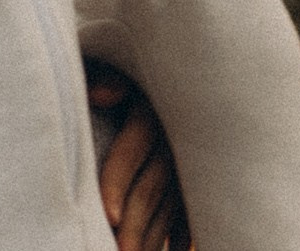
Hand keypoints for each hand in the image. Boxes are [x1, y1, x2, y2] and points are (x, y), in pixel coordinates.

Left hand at [87, 62, 191, 250]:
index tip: (108, 215)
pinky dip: (182, 235)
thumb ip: (109, 76)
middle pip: (150, 188)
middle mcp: (172, 138)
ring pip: (170, 206)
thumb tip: (99, 95)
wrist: (198, 67)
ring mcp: (190, 159)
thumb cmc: (134, 70)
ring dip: (153, 238)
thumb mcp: (122, 65)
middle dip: (134, 225)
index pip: (132, 150)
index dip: (119, 182)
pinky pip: (191, 210)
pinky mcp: (200, 174)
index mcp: (149, 110)